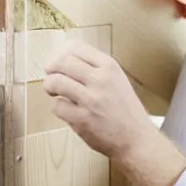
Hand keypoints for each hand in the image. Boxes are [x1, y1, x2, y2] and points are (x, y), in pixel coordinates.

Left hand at [42, 41, 151, 160]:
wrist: (136, 138)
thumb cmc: (126, 110)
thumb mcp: (117, 79)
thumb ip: (95, 68)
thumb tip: (64, 59)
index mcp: (110, 67)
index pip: (76, 47)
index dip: (61, 53)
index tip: (58, 60)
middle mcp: (100, 80)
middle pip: (62, 62)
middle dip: (51, 68)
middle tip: (51, 75)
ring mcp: (91, 100)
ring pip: (55, 82)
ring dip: (50, 86)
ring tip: (54, 92)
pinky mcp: (82, 119)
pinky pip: (57, 106)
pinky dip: (58, 107)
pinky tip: (66, 109)